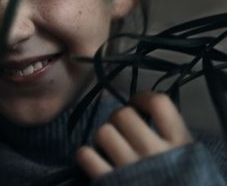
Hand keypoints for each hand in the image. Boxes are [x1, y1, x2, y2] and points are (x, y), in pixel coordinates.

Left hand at [76, 92, 192, 178]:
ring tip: (109, 147)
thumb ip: (172, 137)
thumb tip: (145, 113)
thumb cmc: (183, 185)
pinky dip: (86, 155)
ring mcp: (131, 168)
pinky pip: (86, 155)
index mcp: (179, 144)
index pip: (160, 103)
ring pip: (103, 132)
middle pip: (123, 115)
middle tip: (121, 130)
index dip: (142, 98)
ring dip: (102, 137)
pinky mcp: (110, 183)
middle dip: (118, 119)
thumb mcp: (187, 160)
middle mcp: (154, 152)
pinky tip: (94, 161)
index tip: (137, 104)